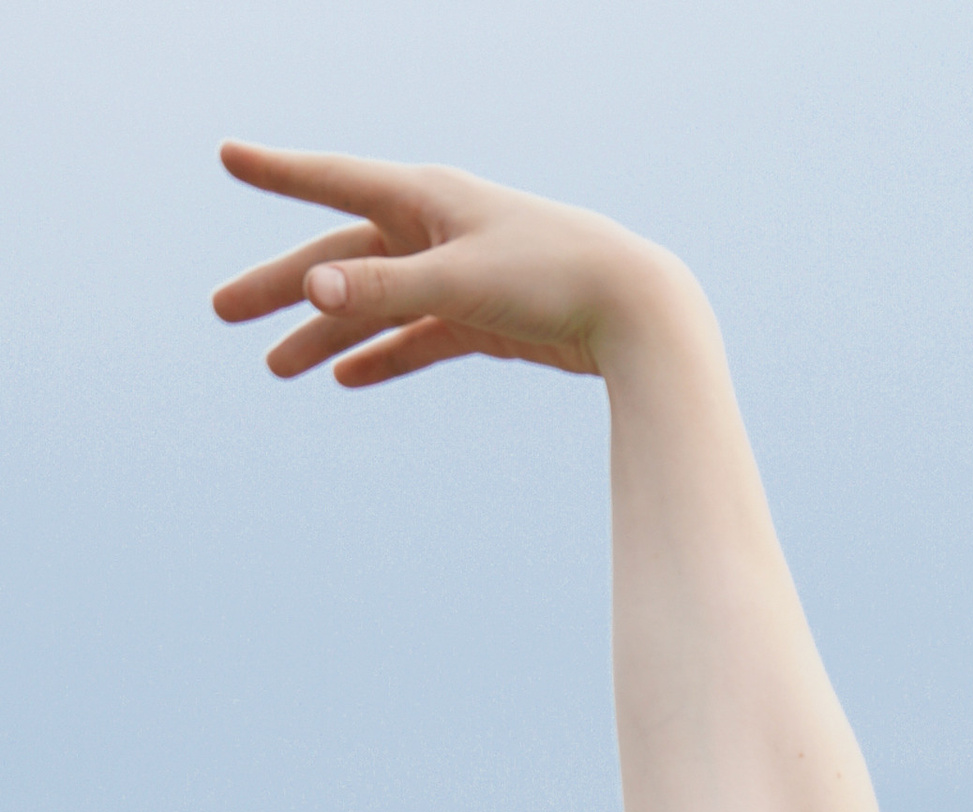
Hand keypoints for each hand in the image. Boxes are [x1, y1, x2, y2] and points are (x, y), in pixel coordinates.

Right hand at [211, 140, 687, 389]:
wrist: (635, 310)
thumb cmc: (553, 278)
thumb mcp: (460, 282)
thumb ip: (384, 291)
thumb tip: (311, 293)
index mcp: (424, 198)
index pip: (332, 180)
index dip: (278, 172)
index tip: (228, 157)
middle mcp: (435, 229)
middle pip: (340, 258)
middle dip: (281, 285)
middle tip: (221, 311)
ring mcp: (458, 274)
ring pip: (376, 305)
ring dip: (327, 334)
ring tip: (277, 368)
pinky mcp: (484, 318)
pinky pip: (419, 338)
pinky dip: (385, 356)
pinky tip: (347, 378)